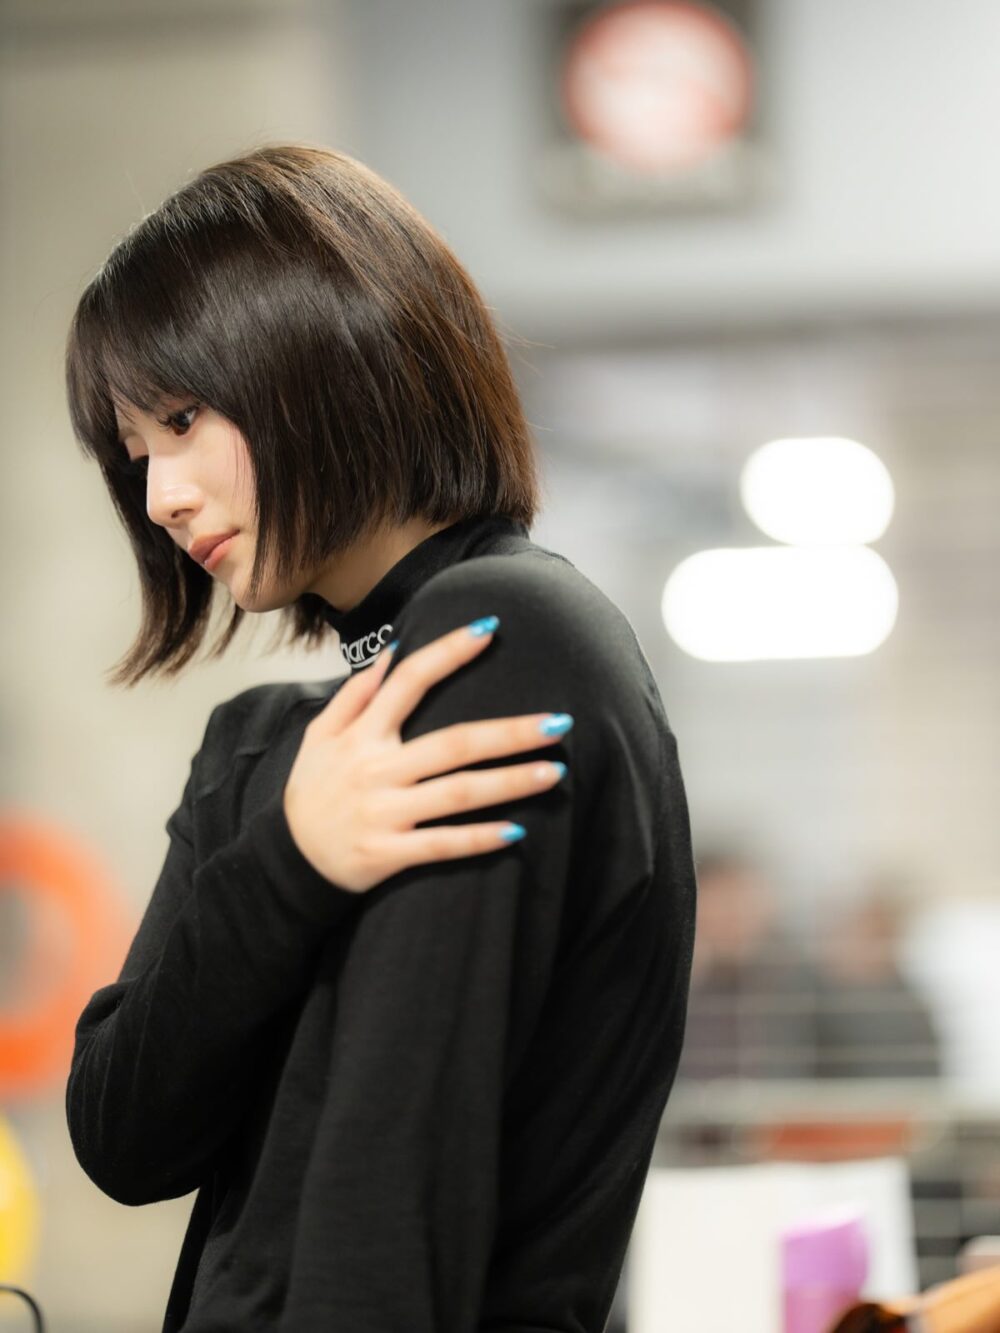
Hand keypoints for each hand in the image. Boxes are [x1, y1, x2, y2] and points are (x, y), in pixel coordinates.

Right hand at [282, 619, 570, 892]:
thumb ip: (357, 695)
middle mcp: (376, 770)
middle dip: (510, 732)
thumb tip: (394, 651)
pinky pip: (441, 845)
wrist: (287, 862)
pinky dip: (479, 840)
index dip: (449, 652)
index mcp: (362, 735)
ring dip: (510, 783)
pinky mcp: (387, 854)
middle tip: (560, 722)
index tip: (491, 628)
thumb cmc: (314, 791)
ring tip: (555, 772)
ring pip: (457, 794)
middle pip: (453, 743)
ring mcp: (383, 813)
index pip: (410, 682)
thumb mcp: (321, 736)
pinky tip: (518, 832)